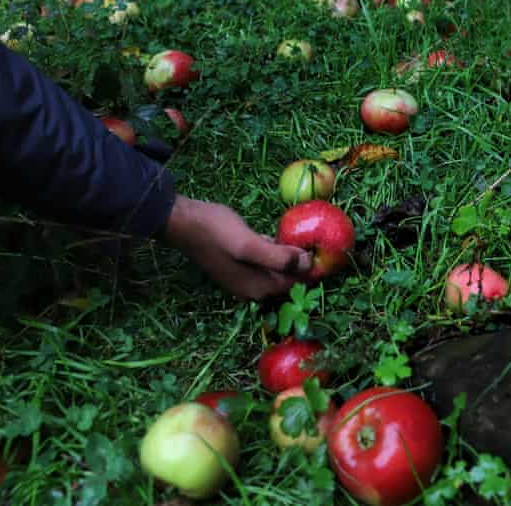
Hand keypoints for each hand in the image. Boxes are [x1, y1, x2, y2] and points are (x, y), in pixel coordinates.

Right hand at [161, 195, 312, 299]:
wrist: (182, 222)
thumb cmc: (216, 231)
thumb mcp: (249, 244)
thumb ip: (278, 258)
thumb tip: (307, 264)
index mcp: (259, 287)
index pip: (297, 283)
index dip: (314, 268)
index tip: (328, 249)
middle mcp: (253, 289)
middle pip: (289, 278)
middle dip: (304, 263)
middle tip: (318, 239)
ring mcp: (245, 278)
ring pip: (278, 269)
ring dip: (291, 256)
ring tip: (306, 236)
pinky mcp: (239, 265)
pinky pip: (266, 262)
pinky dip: (275, 252)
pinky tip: (279, 237)